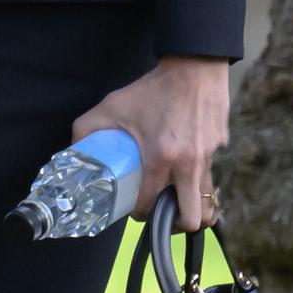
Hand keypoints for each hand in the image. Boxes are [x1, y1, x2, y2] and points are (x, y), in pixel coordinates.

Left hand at [73, 55, 231, 230]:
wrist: (194, 68)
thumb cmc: (152, 89)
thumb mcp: (112, 105)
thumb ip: (87, 128)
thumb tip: (73, 150)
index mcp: (161, 157)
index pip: (151, 204)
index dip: (140, 213)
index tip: (135, 208)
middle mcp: (189, 164)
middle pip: (191, 218)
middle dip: (176, 224)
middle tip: (163, 213)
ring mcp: (208, 159)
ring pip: (209, 204)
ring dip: (193, 209)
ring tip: (178, 204)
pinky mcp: (220, 150)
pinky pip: (212, 179)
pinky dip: (201, 185)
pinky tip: (187, 176)